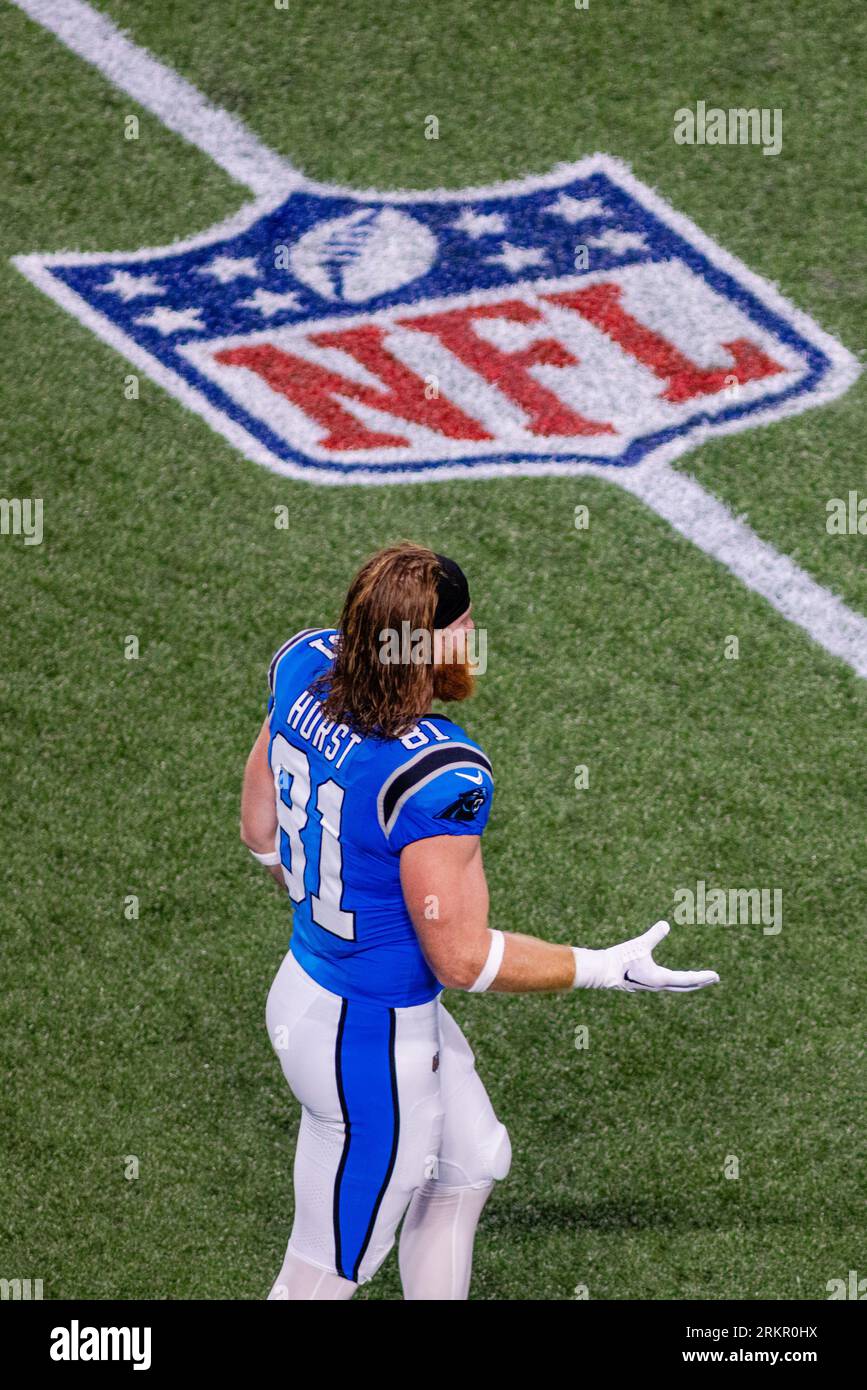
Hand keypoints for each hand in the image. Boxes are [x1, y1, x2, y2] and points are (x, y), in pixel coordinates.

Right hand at [572, 920, 719, 992]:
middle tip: (714, 978)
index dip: (703, 977)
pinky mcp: (644, 983)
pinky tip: (673, 978)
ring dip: (688, 983)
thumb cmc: (621, 958)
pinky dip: (676, 981)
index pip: (687, 979)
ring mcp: (651, 986)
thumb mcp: (639, 944)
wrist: (603, 971)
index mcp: (660, 979)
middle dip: (700, 982)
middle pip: (685, 986)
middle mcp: (658, 985)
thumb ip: (653, 935)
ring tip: (698, 980)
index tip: (716, 976)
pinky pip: (666, 984)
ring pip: (676, 986)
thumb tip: (666, 924)